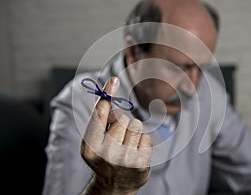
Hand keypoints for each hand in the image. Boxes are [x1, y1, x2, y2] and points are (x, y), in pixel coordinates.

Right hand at [81, 77, 151, 194]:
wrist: (115, 185)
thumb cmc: (105, 156)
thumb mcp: (95, 141)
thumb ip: (101, 121)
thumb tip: (112, 102)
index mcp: (90, 147)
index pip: (99, 116)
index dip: (107, 95)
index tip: (113, 80)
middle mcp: (106, 154)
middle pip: (123, 118)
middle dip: (123, 123)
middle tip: (119, 138)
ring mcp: (125, 160)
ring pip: (136, 125)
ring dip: (133, 132)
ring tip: (127, 146)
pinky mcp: (141, 163)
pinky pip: (146, 137)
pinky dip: (142, 142)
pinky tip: (136, 153)